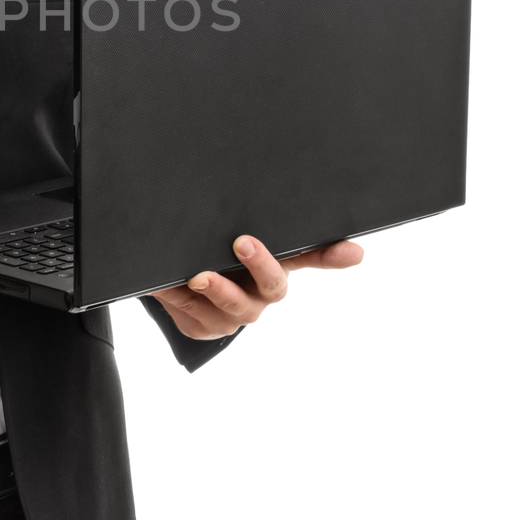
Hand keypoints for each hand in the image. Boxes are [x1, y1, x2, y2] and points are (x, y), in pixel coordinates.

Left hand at [150, 234, 364, 340]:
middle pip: (273, 285)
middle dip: (260, 265)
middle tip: (243, 242)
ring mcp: (234, 314)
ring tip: (196, 276)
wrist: (177, 283)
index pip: (312, 257)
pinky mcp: (203, 327)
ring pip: (232, 307)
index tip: (354, 251)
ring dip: (216, 290)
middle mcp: (261, 294)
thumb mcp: (233, 232)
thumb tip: (275, 192)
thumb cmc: (216, 252)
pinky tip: (165, 283)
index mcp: (276, 265)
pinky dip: (176, 296)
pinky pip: (191, 314)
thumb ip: (250, 217)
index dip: (333, 256)